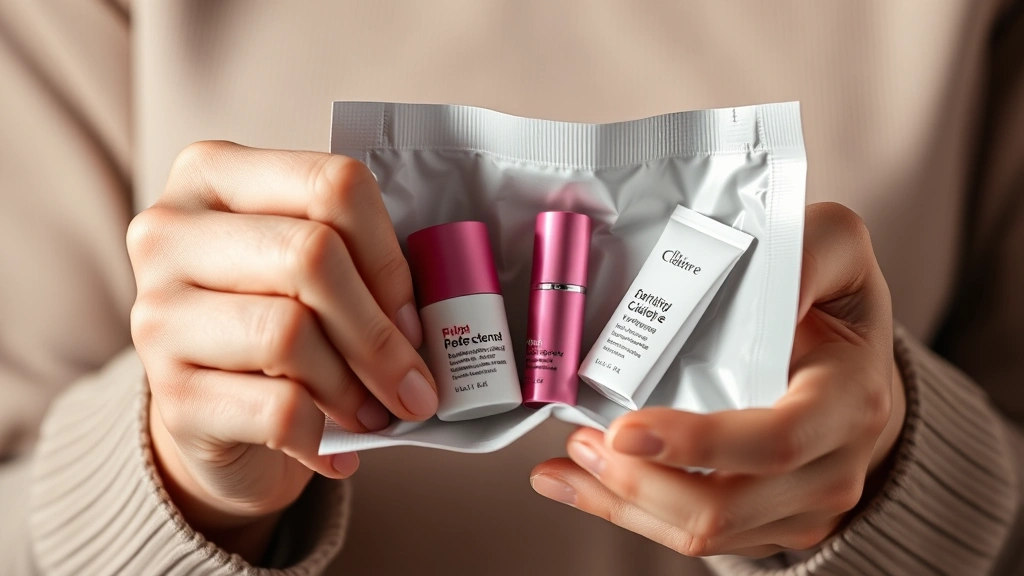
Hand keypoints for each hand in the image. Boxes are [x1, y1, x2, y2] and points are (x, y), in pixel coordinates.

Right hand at [128, 142, 437, 559]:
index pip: (332, 183)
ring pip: (289, 333)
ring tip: (378, 415)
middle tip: (416, 384)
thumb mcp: (311, 271)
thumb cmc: (276, 322)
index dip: (390, 257)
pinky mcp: (168, 394)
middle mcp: (169, 231)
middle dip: (381, 332)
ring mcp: (157, 312)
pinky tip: (337, 448)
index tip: (414, 316)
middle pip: (311, 256)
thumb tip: (441, 316)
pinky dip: (323, 436)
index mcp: (214, 173)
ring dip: (356, 388)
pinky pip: (274, 409)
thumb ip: (360, 264)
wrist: (209, 412)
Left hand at [531, 202, 904, 556]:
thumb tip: (753, 272)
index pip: (774, 441)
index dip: (698, 445)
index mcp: (847, 402)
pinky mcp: (770, 527)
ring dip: (622, 505)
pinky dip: (630, 516)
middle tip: (579, 440)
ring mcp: (803, 508)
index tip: (625, 430)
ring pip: (703, 533)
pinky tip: (582, 487)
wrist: (856, 364)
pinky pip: (694, 537)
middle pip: (725, 505)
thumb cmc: (832, 301)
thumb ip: (805, 248)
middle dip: (638, 483)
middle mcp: (832, 468)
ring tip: (567, 465)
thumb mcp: (835, 246)